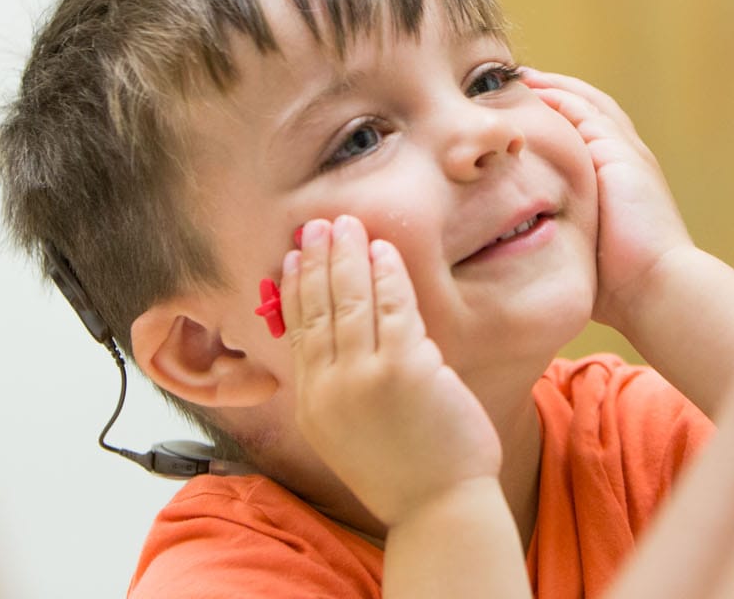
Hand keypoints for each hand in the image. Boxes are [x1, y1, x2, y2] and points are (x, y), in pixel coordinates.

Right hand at [282, 215, 502, 527]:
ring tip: (347, 224)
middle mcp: (329, 389)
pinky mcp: (405, 369)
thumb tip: (337, 338)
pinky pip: (391, 307)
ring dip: (348, 256)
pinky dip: (386, 273)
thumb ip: (339, 388)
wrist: (439, 508)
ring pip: (349, 301)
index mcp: (312, 405)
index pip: (297, 333)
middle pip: (317, 309)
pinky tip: (384, 250)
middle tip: (317, 224)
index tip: (295, 258)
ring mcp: (365, 378)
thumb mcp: (351, 432)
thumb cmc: (407, 471)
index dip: (295, 290)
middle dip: (318, 261)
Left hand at [522, 69, 693, 332]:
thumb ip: (562, 233)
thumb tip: (521, 241)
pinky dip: (559, 95)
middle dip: (553, 92)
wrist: (656, 289)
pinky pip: (585, 111)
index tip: (521, 112)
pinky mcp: (620, 152)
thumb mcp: (583, 248)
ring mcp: (625, 152)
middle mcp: (626, 158)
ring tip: (518, 77)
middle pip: (586, 109)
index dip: (556, 116)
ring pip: (585, 102)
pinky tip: (532, 89)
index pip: (585, 133)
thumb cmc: (618, 287)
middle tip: (515, 81)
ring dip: (552, 86)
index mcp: (620, 178)